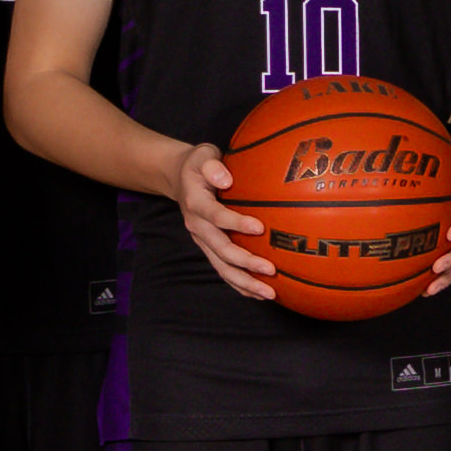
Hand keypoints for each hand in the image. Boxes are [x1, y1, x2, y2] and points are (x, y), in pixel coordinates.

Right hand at [171, 138, 285, 310]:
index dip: (235, 222)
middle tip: (270, 270)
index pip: (215, 215)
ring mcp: (202, 240)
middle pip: (220, 249)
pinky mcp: (209, 249)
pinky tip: (259, 294)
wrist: (180, 179)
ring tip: (269, 294)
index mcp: (196, 202)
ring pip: (222, 267)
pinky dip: (240, 285)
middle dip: (245, 262)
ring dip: (245, 282)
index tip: (259, 227)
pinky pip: (223, 270)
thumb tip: (226, 180)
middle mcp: (197, 226)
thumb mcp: (202, 155)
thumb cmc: (199, 165)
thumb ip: (212, 165)